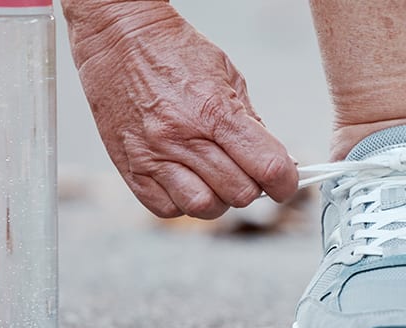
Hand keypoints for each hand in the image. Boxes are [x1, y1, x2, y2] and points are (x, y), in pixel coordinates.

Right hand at [64, 0, 296, 218]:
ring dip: (218, 199)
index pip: (267, 166)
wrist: (120, 40)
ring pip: (203, 207)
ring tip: (215, 178)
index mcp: (214, 111)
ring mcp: (154, 156)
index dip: (286, 182)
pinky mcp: (131, 168)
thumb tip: (275, 161)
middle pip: (239, 193)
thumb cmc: (174, 54)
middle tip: (247, 172)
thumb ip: (251, 122)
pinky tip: (187, 180)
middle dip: (253, 187)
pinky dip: (183, 202)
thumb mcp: (228, 76)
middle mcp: (182, 137)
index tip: (285, 182)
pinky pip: (166, 209)